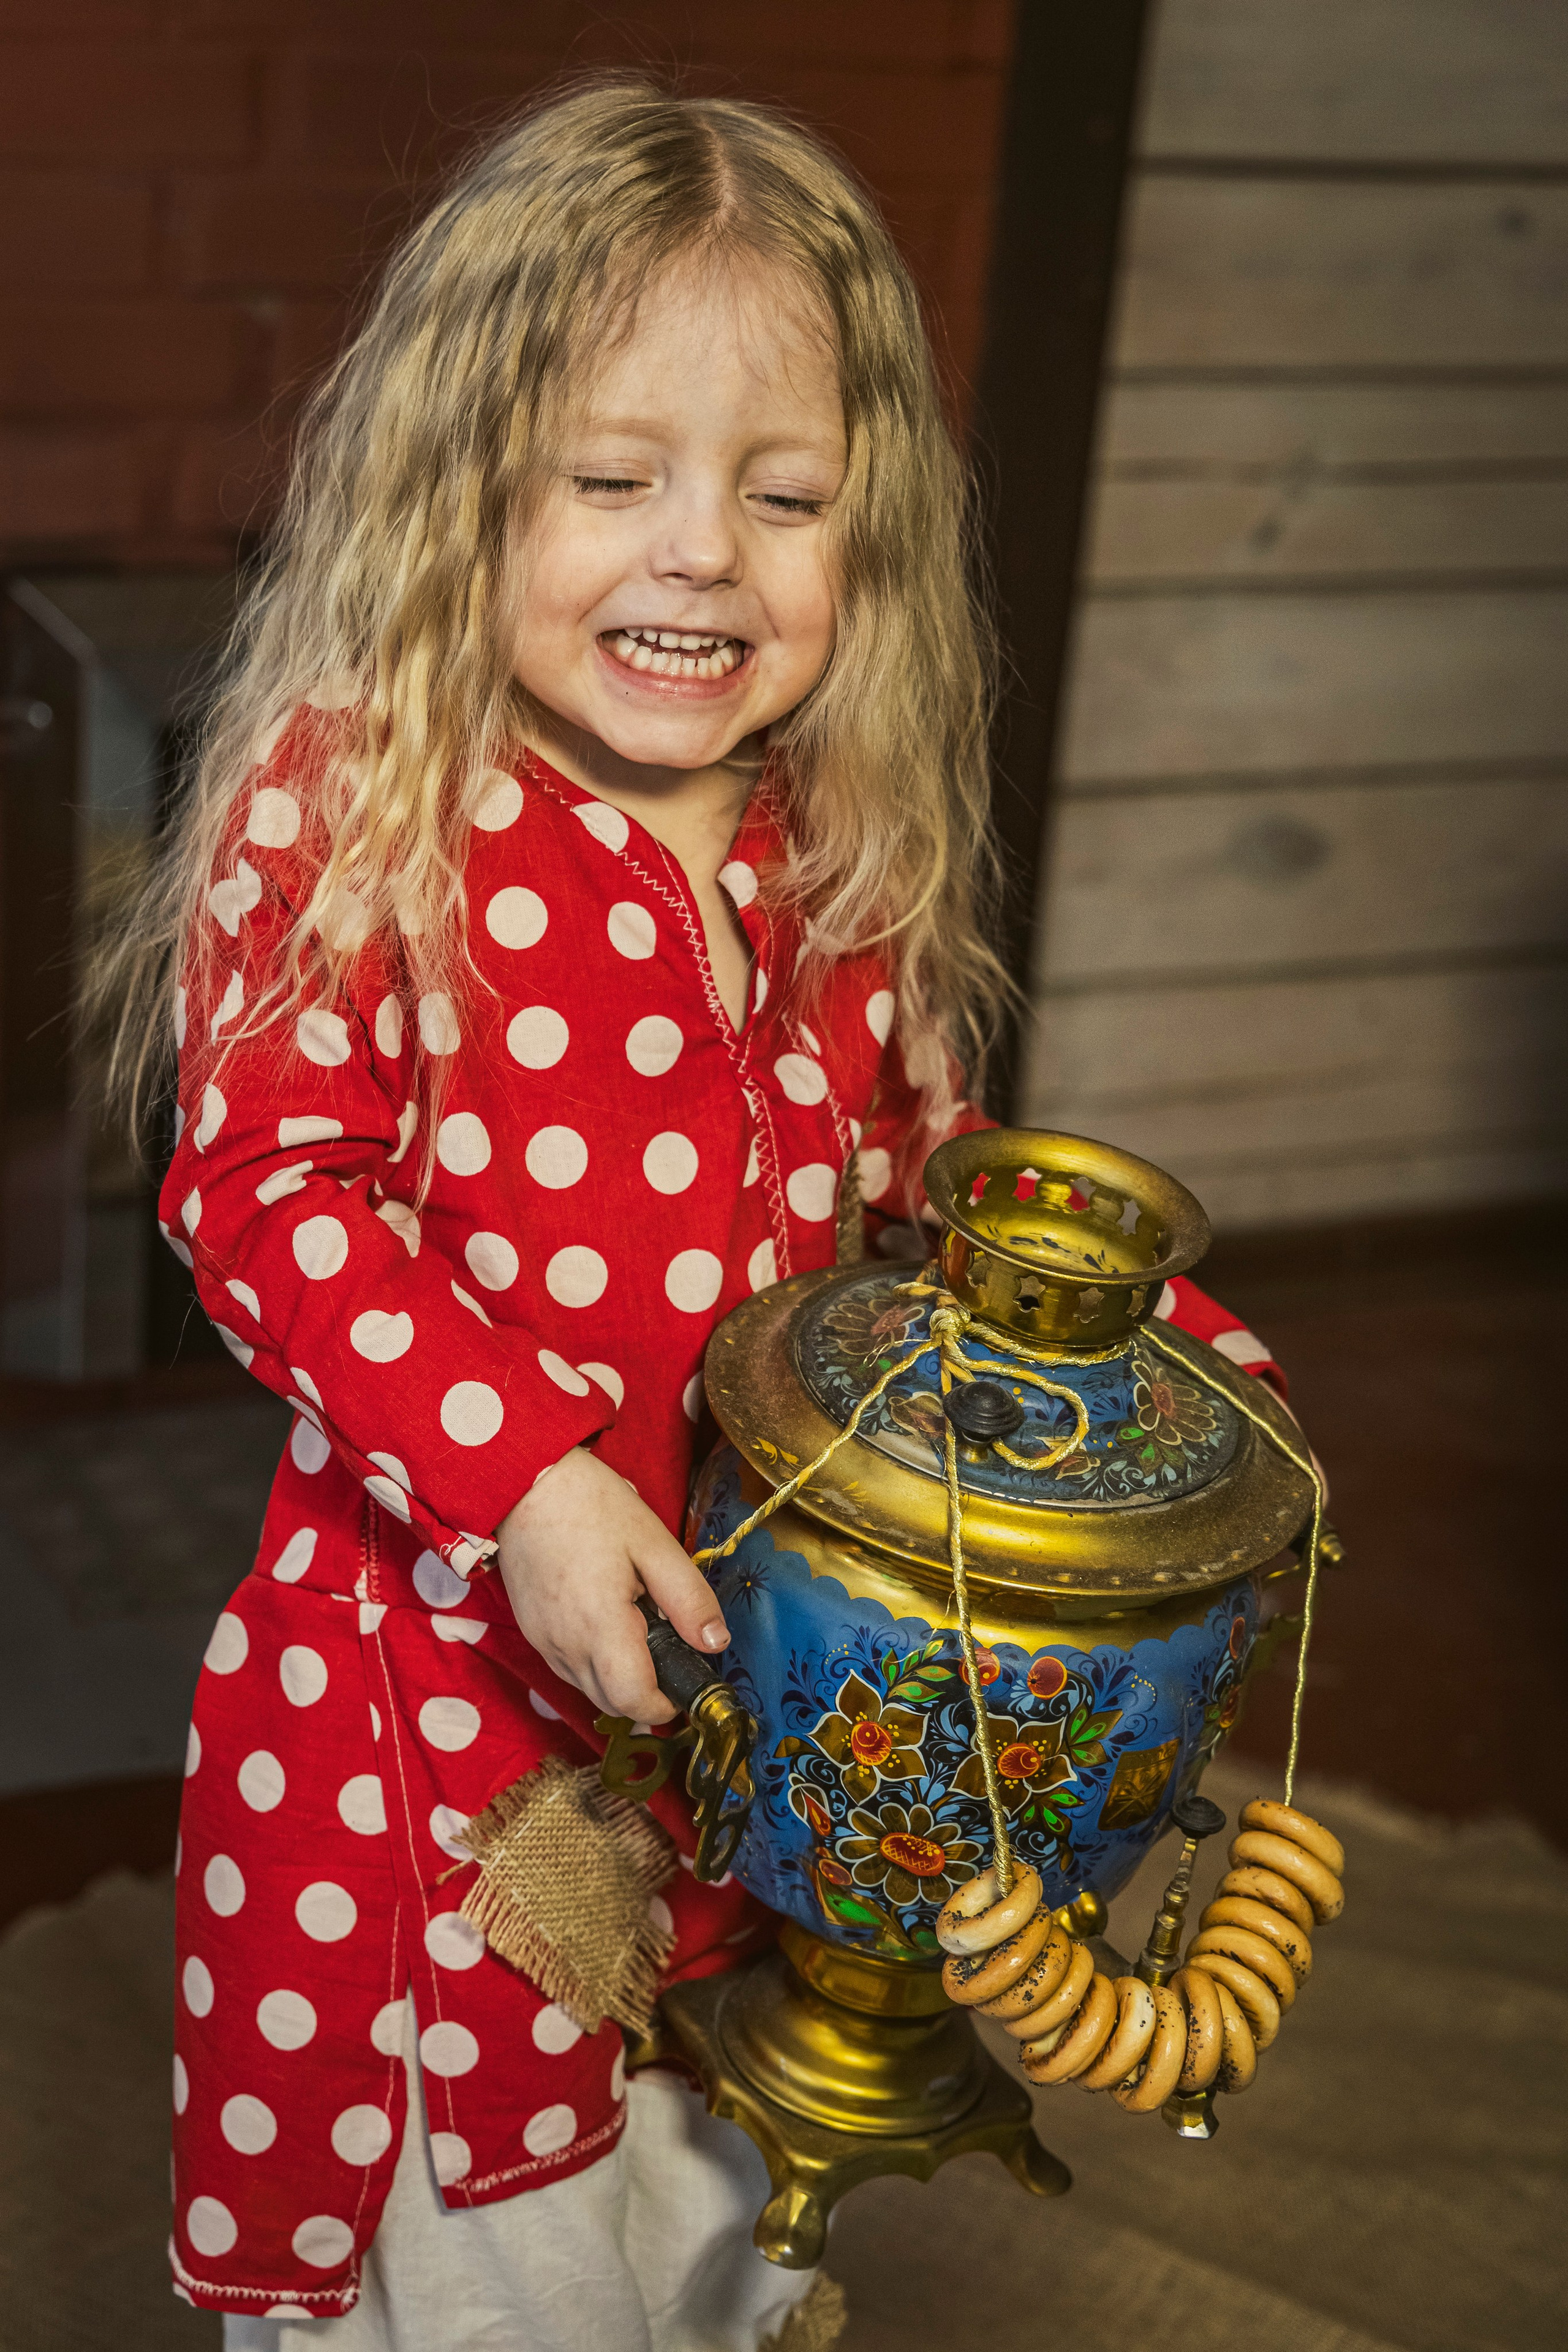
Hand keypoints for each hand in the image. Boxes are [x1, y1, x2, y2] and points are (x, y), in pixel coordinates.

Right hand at [495, 1448, 729, 1722]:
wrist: (525, 1484)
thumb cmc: (592, 1506)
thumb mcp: (654, 1544)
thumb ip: (689, 1599)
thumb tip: (716, 1644)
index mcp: (600, 1626)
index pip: (633, 1700)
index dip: (664, 1704)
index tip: (684, 1683)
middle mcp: (566, 1645)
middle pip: (611, 1703)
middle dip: (644, 1693)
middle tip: (667, 1650)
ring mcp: (543, 1641)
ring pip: (587, 1688)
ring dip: (617, 1679)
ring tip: (636, 1627)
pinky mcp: (530, 1631)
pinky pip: (567, 1667)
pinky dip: (593, 1663)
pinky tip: (605, 1622)